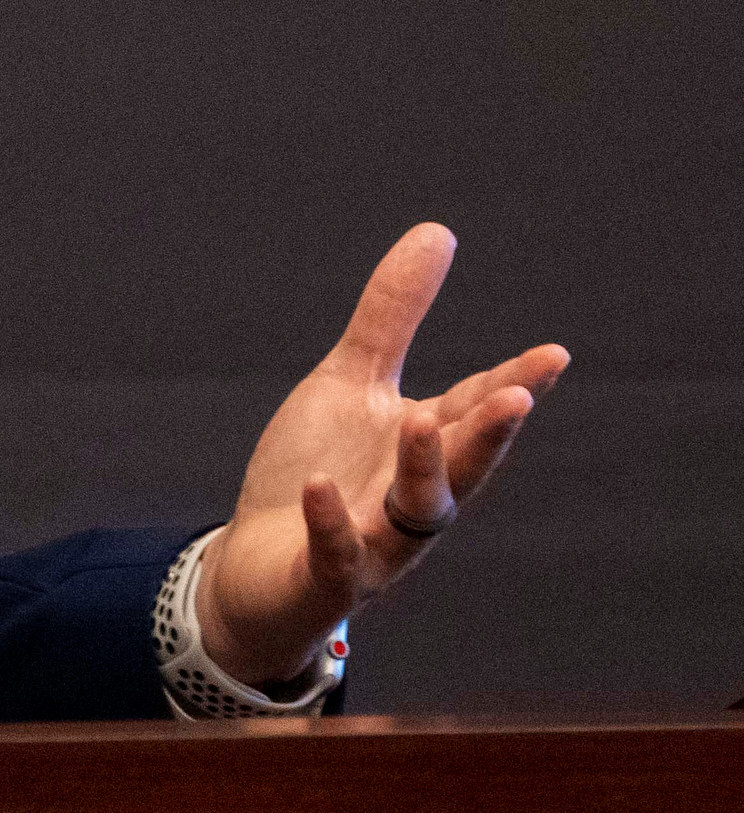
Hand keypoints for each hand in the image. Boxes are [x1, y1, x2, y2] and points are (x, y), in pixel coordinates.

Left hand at [198, 221, 567, 684]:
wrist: (257, 566)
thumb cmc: (317, 469)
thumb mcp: (349, 383)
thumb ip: (392, 316)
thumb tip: (438, 232)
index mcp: (422, 448)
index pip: (472, 411)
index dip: (512, 384)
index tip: (554, 354)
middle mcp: (412, 499)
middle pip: (462, 466)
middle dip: (489, 434)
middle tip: (516, 398)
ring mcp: (375, 544)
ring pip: (415, 514)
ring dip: (423, 469)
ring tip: (420, 419)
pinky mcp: (325, 580)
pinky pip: (337, 556)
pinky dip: (333, 523)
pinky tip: (321, 485)